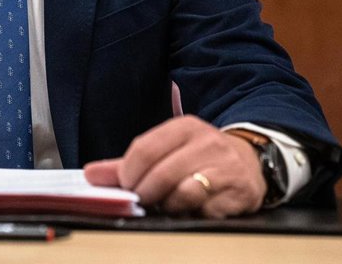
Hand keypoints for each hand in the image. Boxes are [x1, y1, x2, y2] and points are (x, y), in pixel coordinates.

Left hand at [83, 115, 265, 216]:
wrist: (251, 162)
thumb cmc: (201, 157)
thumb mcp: (167, 149)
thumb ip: (129, 163)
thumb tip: (91, 174)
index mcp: (184, 127)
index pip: (144, 149)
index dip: (128, 173)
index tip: (125, 186)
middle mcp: (206, 143)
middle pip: (162, 173)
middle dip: (145, 193)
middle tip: (142, 201)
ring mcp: (225, 167)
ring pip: (184, 192)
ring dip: (169, 205)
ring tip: (167, 205)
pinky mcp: (239, 191)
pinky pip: (207, 209)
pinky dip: (194, 214)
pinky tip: (192, 210)